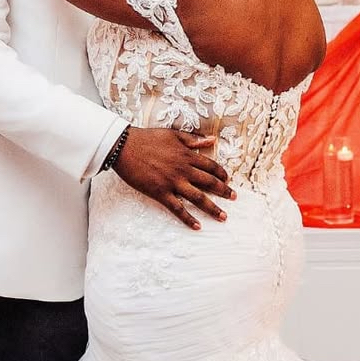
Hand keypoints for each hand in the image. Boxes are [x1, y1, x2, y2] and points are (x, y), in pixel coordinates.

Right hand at [111, 127, 234, 229]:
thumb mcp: (174, 134)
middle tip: (234, 198)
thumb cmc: (148, 138)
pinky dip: (188, 218)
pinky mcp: (160, 193)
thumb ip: (194, 139)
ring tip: (223, 217)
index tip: (228, 180)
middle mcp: (184, 170)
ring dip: (212, 208)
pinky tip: (197, 226)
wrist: (125, 146)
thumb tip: (213, 140)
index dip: (221, 173)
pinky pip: (178, 208)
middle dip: (224, 191)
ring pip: (198, 198)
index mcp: (187, 155)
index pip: (211, 166)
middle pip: (209, 183)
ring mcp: (173, 183)